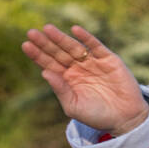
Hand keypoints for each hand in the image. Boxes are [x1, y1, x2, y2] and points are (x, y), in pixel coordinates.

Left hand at [22, 24, 147, 134]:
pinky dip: (85, 37)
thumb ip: (60, 89)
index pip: (49, 64)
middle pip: (58, 53)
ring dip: (61, 38)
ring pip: (73, 47)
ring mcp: (92, 62)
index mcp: (67, 80)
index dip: (38, 54)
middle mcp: (77, 69)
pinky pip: (95, 45)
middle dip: (45, 43)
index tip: (25, 45)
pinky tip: (74, 30)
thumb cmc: (96, 116)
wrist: (123, 118)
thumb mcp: (74, 106)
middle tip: (31, 32)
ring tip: (47, 29)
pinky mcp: (108, 58)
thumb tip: (44, 72)